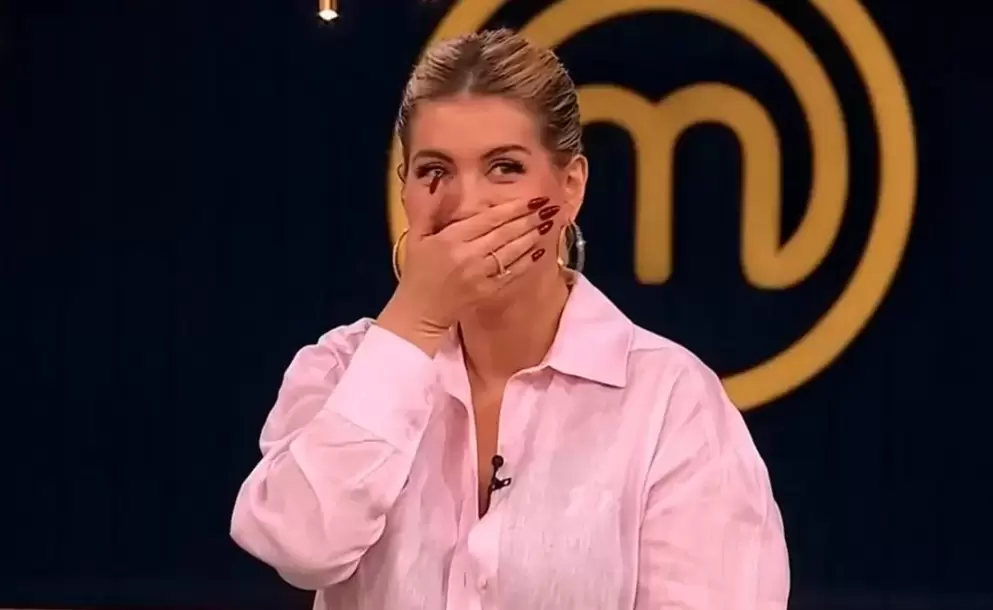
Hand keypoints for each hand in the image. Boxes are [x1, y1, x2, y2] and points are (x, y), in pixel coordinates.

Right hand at [378, 195, 559, 353]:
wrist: (419, 311)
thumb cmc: (417, 272)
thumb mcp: (415, 236)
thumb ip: (427, 208)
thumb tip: (439, 182)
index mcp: (450, 239)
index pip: (489, 219)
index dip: (513, 207)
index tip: (532, 198)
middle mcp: (467, 256)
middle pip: (505, 233)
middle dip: (530, 218)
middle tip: (549, 206)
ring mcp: (479, 276)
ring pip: (512, 251)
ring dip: (533, 236)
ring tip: (549, 223)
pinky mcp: (487, 292)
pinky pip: (512, 273)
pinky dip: (527, 261)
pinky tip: (539, 250)